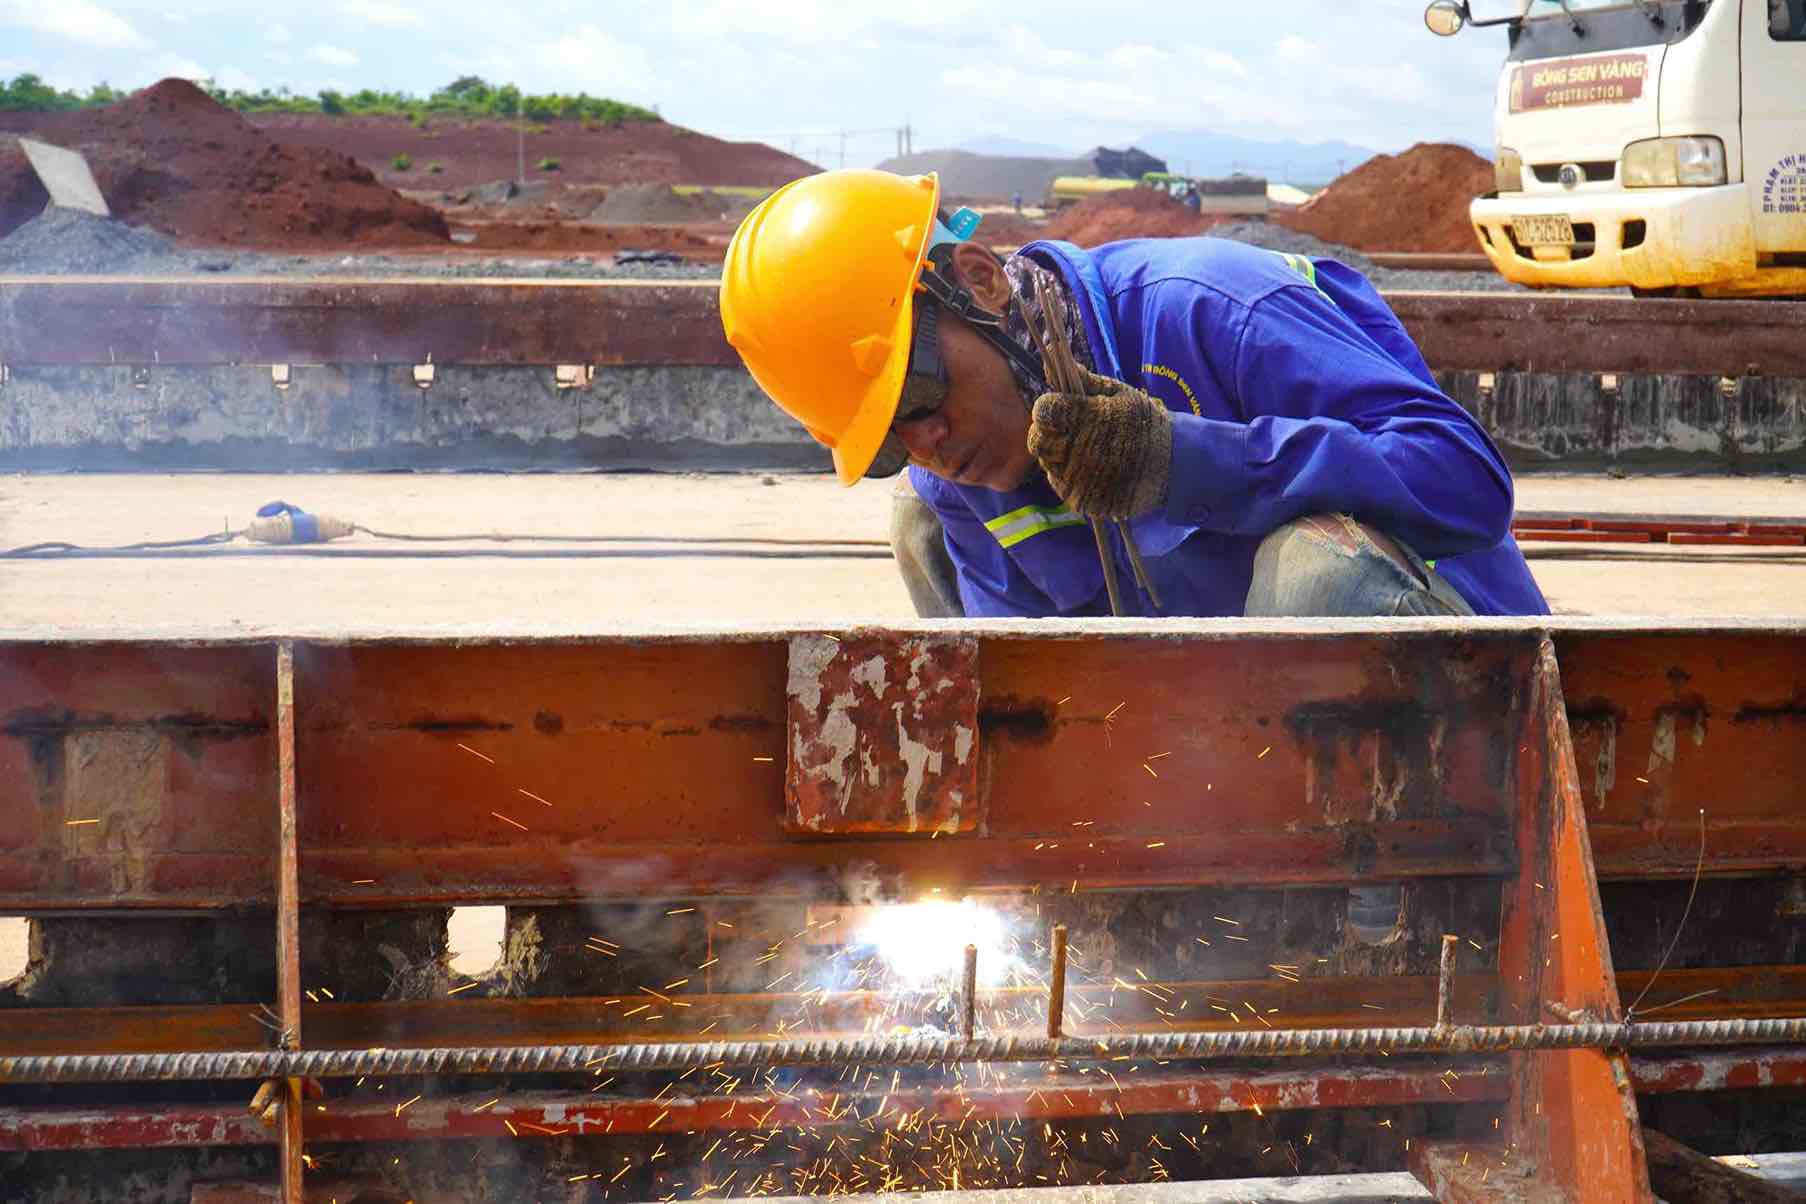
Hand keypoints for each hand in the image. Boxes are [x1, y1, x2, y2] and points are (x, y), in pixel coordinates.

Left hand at [1027, 367, 1172, 519]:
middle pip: (1038, 441)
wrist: (1173, 465)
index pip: (1043, 411)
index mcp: (1088, 419)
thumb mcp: (1119, 394)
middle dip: (1048, 433)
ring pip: (1047, 464)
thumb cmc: (1143, 423)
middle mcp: (1079, 452)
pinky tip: (1090, 469)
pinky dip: (1069, 476)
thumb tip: (1051, 349)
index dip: (1048, 408)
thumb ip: (1083, 379)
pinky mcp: (1082, 501)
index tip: (1060, 409)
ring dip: (1058, 455)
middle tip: (1070, 431)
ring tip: (1086, 450)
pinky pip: (1060, 485)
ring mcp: (1080, 481)